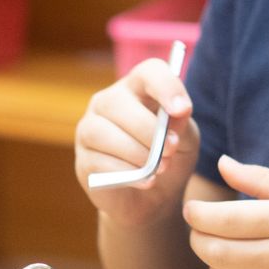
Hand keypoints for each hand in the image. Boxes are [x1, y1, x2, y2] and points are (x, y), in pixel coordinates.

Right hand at [74, 56, 198, 226]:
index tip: (182, 110)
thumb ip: (182, 124)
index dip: (165, 86)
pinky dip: (126, 173)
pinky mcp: (83, 159)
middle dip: (149, 129)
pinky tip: (146, 180)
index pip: (149, 72)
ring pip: (103, 133)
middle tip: (170, 150)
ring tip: (159, 168)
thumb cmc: (169, 157)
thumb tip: (178, 112)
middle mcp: (108, 101)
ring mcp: (90, 128)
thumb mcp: (185, 139)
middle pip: (118, 103)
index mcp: (138, 88)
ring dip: (137, 152)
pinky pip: (99, 161)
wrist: (154, 197)